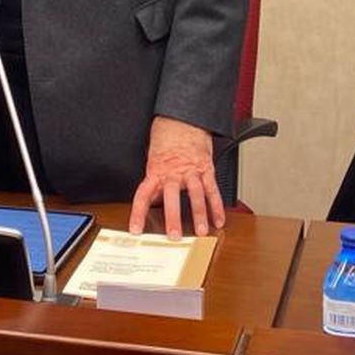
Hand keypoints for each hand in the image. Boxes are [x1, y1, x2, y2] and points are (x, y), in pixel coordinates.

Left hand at [129, 116, 223, 237]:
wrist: (183, 119)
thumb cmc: (166, 139)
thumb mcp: (153, 160)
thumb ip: (154, 182)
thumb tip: (150, 203)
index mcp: (156, 171)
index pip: (143, 195)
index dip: (138, 213)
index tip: (135, 229)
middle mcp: (173, 172)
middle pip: (172, 197)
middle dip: (173, 217)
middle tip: (174, 235)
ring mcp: (191, 171)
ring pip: (196, 194)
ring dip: (199, 214)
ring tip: (202, 231)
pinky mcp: (206, 169)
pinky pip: (212, 189)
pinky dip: (217, 206)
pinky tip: (219, 219)